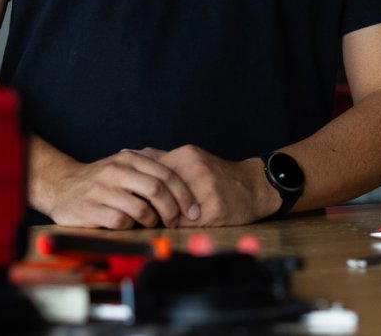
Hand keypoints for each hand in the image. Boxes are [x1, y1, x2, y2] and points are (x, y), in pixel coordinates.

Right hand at [34, 148, 204, 229]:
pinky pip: (120, 222)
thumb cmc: (101, 179)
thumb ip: (150, 165)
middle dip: (173, 210)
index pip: (166, 174)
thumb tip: (186, 173)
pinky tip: (130, 226)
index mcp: (129, 159)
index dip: (184, 194)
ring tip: (152, 224)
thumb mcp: (124, 164)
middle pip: (157, 190)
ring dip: (152, 221)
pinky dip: (131, 227)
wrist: (61, 186)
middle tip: (177, 222)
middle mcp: (116, 171)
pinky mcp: (89, 209)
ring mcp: (102, 190)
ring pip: (141, 209)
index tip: (194, 211)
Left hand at [141, 145, 279, 226]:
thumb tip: (127, 153)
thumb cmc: (217, 174)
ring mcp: (207, 190)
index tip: (136, 198)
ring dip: (163, 218)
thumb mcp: (191, 158)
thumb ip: (160, 157)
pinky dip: (178, 227)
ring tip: (160, 220)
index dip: (141, 189)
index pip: (151, 174)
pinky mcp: (215, 211)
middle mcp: (196, 170)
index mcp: (187, 155)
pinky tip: (178, 225)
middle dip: (149, 206)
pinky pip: (186, 224)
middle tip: (144, 213)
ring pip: (171, 210)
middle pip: (159, 193)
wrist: (253, 186)